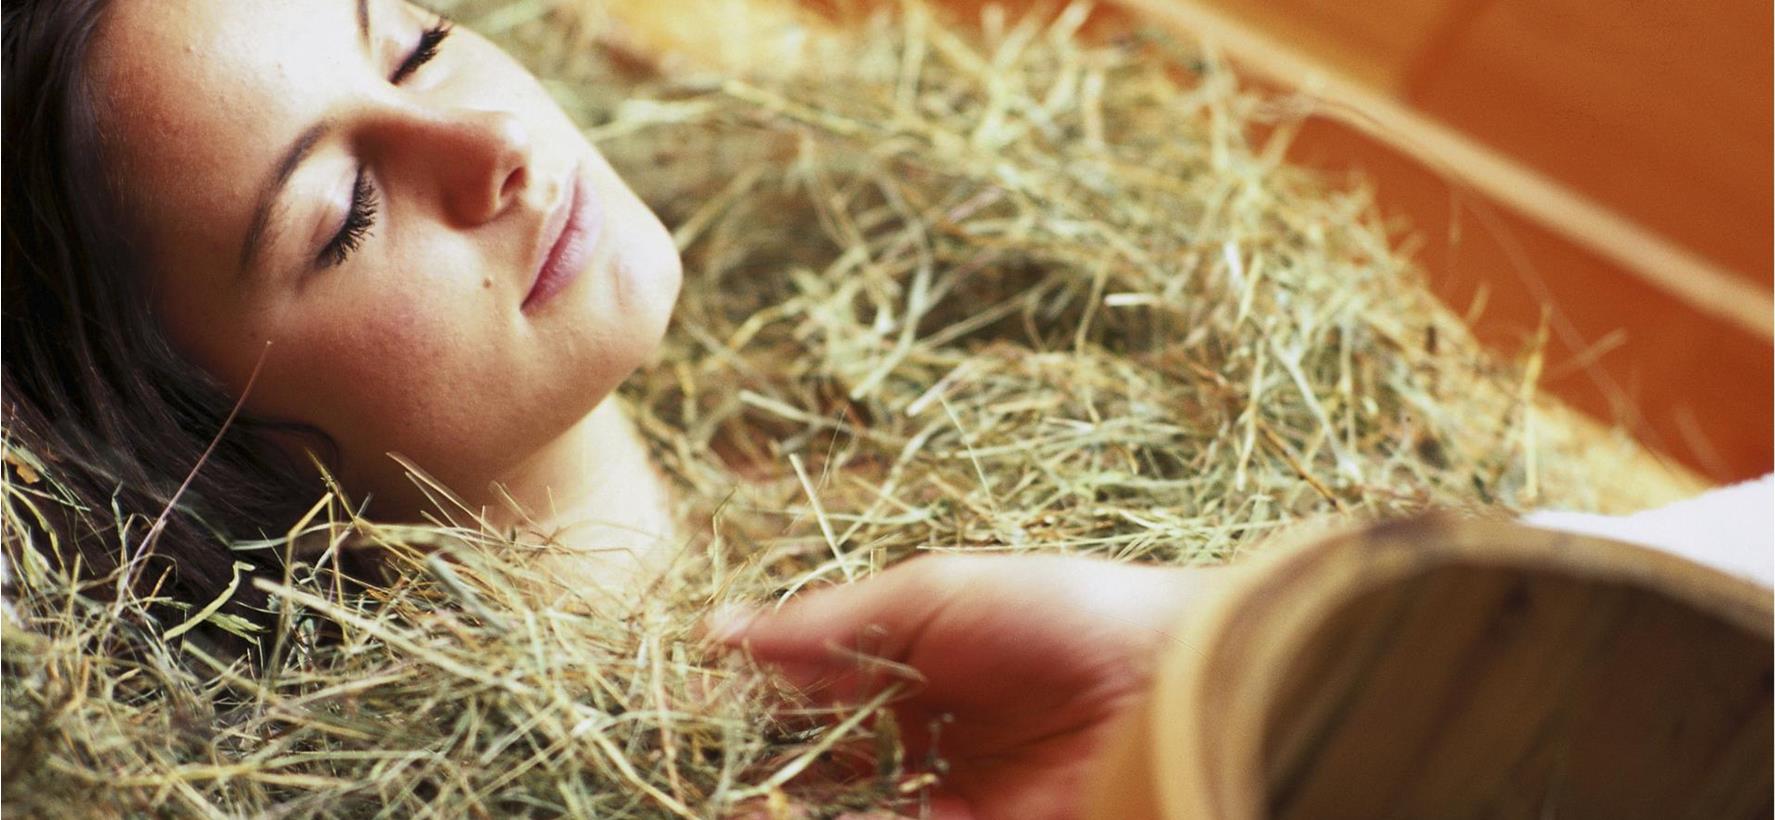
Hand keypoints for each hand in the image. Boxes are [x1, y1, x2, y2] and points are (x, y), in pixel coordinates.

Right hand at [707, 554, 1217, 819]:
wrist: (1171, 681)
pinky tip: (796, 811)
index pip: (805, 692)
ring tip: (744, 799)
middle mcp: (921, 738)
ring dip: (784, 805)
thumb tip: (719, 630)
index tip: (690, 703)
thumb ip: (827, 623)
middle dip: (757, 768)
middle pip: (813, 766)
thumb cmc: (1062, 614)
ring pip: (840, 811)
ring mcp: (947, 798)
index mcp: (911, 668)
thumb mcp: (933, 596)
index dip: (747, 701)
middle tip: (706, 767)